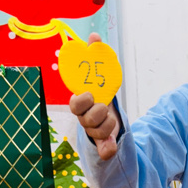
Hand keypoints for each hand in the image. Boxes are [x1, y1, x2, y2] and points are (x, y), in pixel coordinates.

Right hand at [68, 33, 120, 159]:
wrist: (107, 113)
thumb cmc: (100, 92)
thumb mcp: (100, 75)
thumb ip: (96, 57)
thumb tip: (94, 36)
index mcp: (80, 103)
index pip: (74, 104)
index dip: (81, 101)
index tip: (90, 94)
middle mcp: (84, 119)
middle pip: (86, 120)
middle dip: (97, 113)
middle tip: (104, 106)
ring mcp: (93, 132)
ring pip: (98, 133)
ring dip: (108, 125)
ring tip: (112, 118)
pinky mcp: (104, 142)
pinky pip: (103, 150)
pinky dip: (106, 150)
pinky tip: (111, 149)